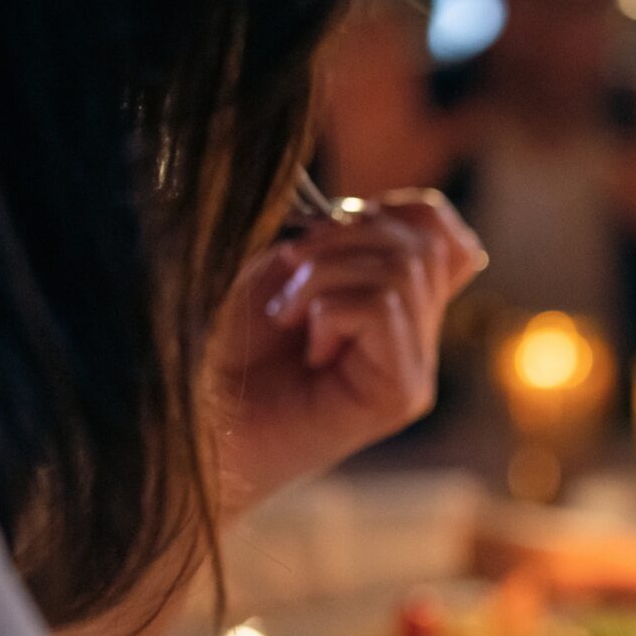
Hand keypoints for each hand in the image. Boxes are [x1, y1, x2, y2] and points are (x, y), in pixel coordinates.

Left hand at [211, 190, 485, 513]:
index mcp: (394, 307)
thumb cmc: (224, 346)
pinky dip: (328, 311)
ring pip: (403, 273)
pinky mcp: (400, 397)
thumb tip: (421, 211)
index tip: (327, 234)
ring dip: (324, 276)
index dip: (393, 212)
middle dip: (342, 238)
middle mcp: (415, 342)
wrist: (193, 424)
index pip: (442, 234)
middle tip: (288, 277)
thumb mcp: (285, 267)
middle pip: (422, 245)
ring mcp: (413, 373)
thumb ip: (350, 236)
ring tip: (286, 316)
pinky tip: (306, 350)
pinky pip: (383, 309)